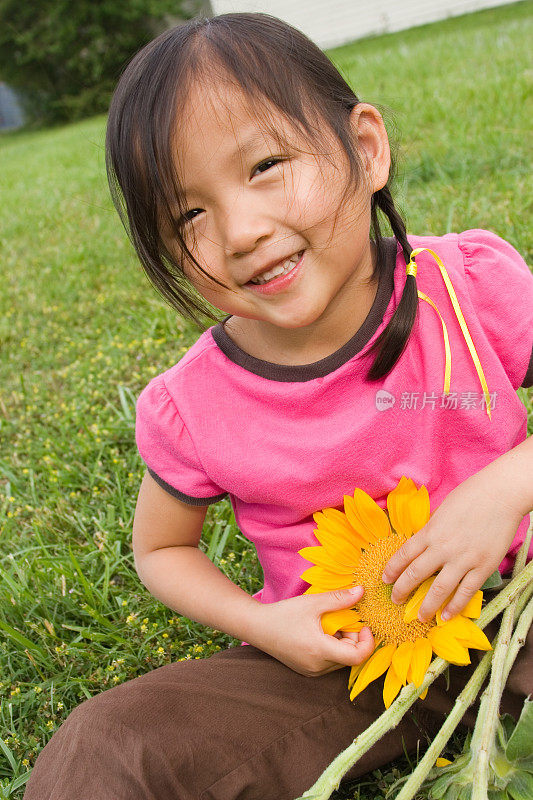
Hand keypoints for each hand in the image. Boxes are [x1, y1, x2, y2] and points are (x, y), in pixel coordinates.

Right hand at [248, 586, 374, 676]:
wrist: (257, 627)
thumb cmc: (284, 614)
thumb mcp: (313, 603)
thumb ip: (339, 598)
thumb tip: (362, 592)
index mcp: (320, 651)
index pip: (357, 657)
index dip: (367, 642)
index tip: (364, 625)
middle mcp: (318, 667)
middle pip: (350, 657)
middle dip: (352, 637)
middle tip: (342, 617)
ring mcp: (312, 671)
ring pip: (340, 660)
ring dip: (342, 642)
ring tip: (328, 624)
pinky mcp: (307, 670)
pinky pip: (329, 662)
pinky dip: (332, 647)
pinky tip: (320, 632)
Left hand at [381, 469, 524, 622]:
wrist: (501, 494)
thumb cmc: (471, 496)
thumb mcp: (442, 510)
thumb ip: (432, 529)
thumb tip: (424, 543)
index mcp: (430, 531)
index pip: (404, 555)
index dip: (392, 570)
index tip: (385, 579)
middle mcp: (443, 548)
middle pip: (415, 574)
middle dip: (401, 590)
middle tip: (395, 600)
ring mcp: (463, 559)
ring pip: (439, 589)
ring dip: (426, 606)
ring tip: (419, 617)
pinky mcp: (483, 567)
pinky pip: (465, 592)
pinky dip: (455, 606)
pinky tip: (446, 616)